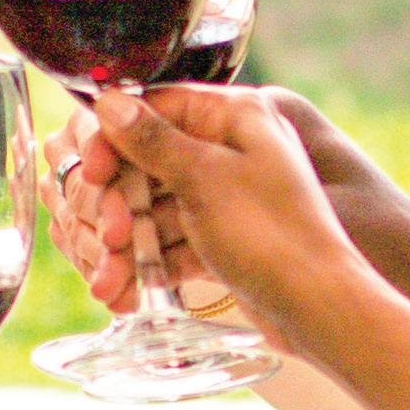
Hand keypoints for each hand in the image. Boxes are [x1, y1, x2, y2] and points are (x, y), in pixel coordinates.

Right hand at [99, 81, 362, 331]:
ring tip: (107, 281)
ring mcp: (227, 196)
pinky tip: (124, 293)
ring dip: (126, 244)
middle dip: (118, 202)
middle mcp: (232, 148)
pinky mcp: (224, 238)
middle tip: (107, 236)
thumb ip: (152, 140)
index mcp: (236, 115)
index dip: (115, 137)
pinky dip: (149, 265)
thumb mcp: (204, 178)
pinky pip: (174, 242)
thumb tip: (109, 101)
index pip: (157, 106)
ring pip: (157, 207)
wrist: (317, 308)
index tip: (92, 172)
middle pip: (150, 160)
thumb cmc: (270, 234)